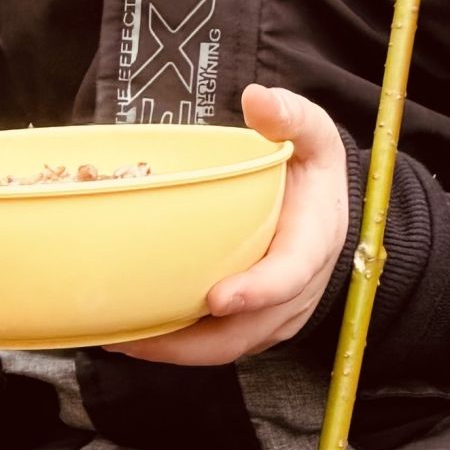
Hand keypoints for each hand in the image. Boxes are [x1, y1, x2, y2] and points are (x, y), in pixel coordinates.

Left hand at [107, 84, 349, 364]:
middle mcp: (295, 291)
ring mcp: (273, 315)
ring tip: (120, 339)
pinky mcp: (252, 325)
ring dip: (174, 351)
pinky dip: (176, 346)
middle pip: (247, 330)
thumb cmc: (313, 175)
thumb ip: (291, 116)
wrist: (328, 213)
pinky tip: (133, 335)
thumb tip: (257, 99)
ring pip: (226, 347)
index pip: (289, 275)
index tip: (217, 297)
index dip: (257, 291)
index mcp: (312, 243)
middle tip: (136, 336)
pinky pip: (215, 345)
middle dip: (192, 342)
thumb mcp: (315, 135)